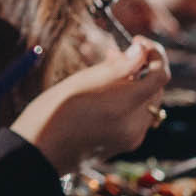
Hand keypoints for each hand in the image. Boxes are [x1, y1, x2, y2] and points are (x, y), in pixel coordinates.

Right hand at [10, 39, 168, 171]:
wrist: (36, 152)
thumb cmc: (51, 114)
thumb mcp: (82, 81)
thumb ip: (117, 67)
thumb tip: (140, 52)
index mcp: (124, 106)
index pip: (160, 75)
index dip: (154, 54)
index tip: (137, 42)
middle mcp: (133, 125)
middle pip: (155, 90)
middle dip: (142, 68)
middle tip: (117, 53)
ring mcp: (130, 138)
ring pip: (146, 103)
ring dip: (136, 84)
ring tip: (108, 71)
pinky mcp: (123, 145)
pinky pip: (136, 117)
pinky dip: (129, 101)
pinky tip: (107, 92)